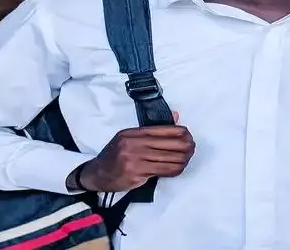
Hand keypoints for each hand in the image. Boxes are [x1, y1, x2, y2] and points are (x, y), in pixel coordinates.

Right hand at [73, 111, 194, 192]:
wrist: (97, 173)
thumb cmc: (115, 154)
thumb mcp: (130, 136)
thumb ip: (153, 129)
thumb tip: (176, 116)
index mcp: (134, 133)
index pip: (164, 129)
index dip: (181, 132)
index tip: (189, 135)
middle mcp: (135, 144)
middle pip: (171, 144)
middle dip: (186, 146)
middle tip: (192, 148)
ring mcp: (135, 160)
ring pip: (170, 159)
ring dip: (183, 159)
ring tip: (187, 158)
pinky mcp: (137, 174)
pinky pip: (163, 171)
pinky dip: (174, 169)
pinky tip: (179, 168)